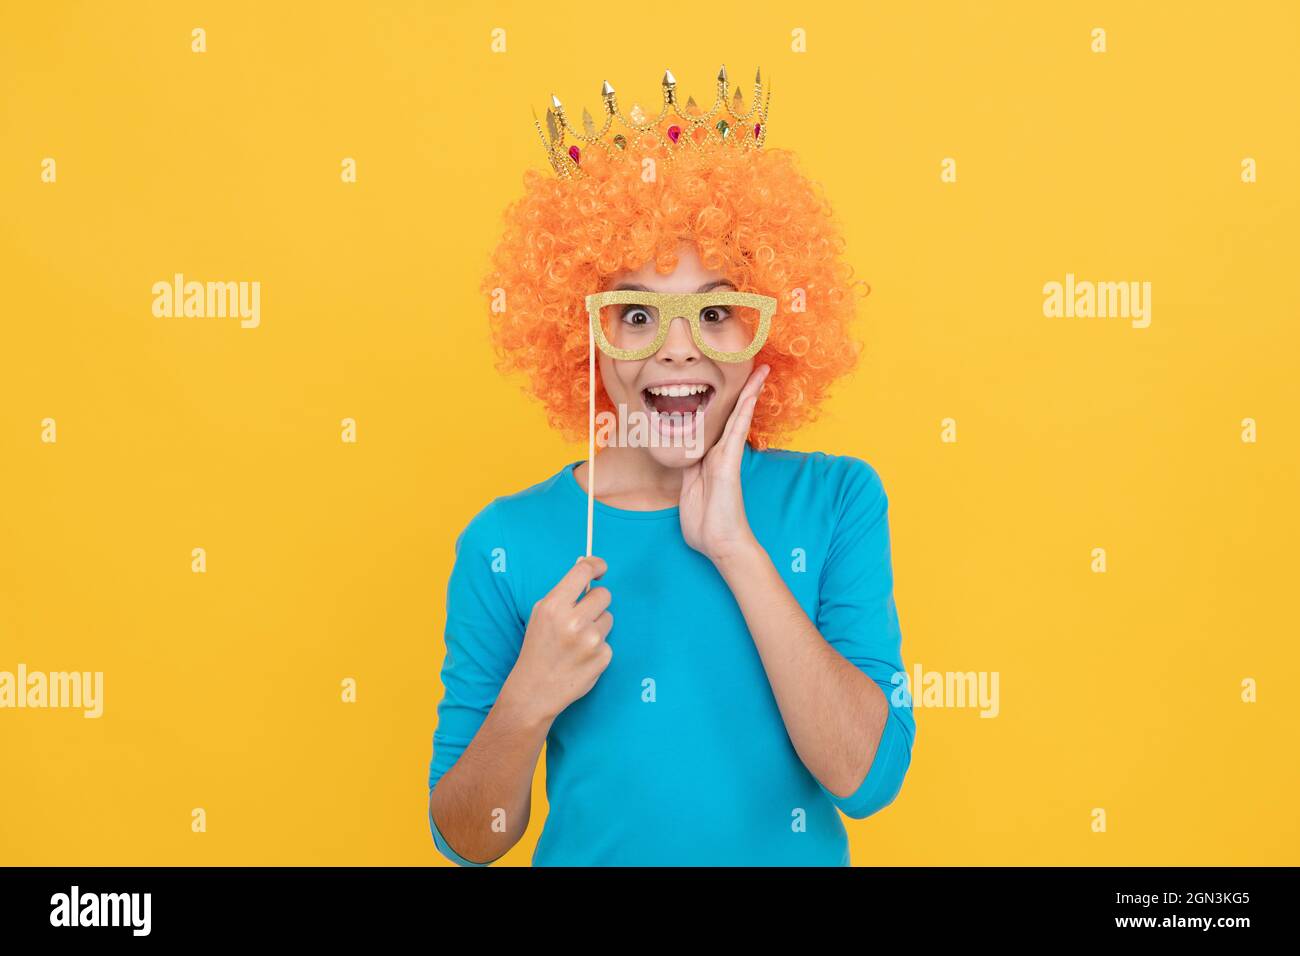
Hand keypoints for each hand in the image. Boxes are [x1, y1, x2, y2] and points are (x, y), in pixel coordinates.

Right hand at [506, 556, 613, 722]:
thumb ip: (563, 593)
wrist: (535, 690)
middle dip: (596, 602)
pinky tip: (581, 658)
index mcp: (554, 606)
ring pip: (608, 618)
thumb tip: (586, 566)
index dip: (595, 565)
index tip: (601, 568)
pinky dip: (598, 648)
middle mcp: (574, 621)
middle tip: (582, 616)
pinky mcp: (603, 657)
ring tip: (577, 642)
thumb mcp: (540, 615)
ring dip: (597, 626)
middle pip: (604, 594)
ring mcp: (591, 640)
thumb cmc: (538, 648)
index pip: (583, 572)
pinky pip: (608, 641)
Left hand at [678, 364, 769, 564]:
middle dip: (743, 392)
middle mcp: (720, 455)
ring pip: (738, 418)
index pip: (716, 425)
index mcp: (709, 460)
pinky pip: (737, 432)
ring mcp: (727, 458)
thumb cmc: (706, 525)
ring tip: (760, 372)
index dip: (722, 405)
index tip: (726, 386)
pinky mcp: (729, 464)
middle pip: (733, 416)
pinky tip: (750, 395)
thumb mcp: (688, 491)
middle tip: (755, 369)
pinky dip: (744, 412)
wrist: (720, 545)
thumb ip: (688, 471)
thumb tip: (685, 456)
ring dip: (749, 394)